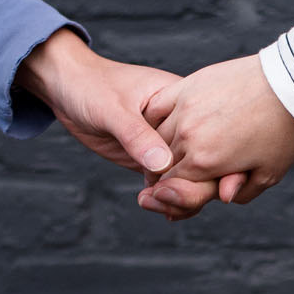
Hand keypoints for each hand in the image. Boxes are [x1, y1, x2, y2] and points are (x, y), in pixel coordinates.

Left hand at [17, 28, 217, 218]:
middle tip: (168, 200)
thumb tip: (163, 165)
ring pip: (191, 180)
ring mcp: (169, 145)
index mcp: (186, 102)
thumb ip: (137, 135)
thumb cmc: (91, 84)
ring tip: (152, 203)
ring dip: (181, 200)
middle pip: (209, 166)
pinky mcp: (152, 160)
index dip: (226, 166)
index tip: (222, 192)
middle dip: (198, 190)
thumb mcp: (113, 107)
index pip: (216, 137)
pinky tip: (157, 208)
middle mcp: (184, 126)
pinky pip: (171, 185)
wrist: (67, 87)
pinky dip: (168, 201)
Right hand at [140, 56, 293, 216]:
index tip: (180, 190)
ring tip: (175, 150)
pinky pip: (157, 107)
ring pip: (158, 136)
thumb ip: (239, 192)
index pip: (170, 186)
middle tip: (180, 172)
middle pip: (161, 163)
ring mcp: (185, 107)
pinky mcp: (188, 85)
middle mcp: (187, 136)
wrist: (292, 85)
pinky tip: (167, 125)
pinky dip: (157, 119)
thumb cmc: (284, 132)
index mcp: (204, 162)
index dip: (173, 192)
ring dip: (163, 147)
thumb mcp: (268, 175)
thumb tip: (219, 197)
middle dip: (168, 172)